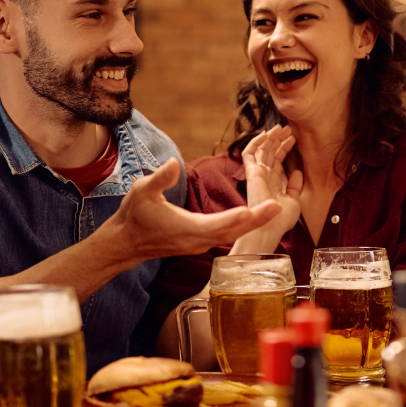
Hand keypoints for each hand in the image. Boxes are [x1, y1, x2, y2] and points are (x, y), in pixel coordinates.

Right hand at [106, 157, 281, 260]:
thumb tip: (173, 162)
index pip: (217, 224)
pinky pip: (226, 236)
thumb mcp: (142, 192)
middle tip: (279, 206)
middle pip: (233, 231)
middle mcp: (198, 240)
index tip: (253, 209)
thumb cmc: (134, 216)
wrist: (126, 242)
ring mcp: (200, 244)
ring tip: (275, 209)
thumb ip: (159, 178)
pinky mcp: (200, 243)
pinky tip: (255, 216)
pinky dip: (242, 226)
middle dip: (257, 220)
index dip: (236, 217)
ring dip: (254, 223)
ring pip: (232, 235)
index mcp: (187, 228)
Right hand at [233, 125, 302, 253]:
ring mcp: (257, 174)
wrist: (270, 227)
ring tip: (281, 127)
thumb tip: (297, 171)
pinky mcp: (252, 173)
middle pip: (270, 152)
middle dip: (278, 139)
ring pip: (261, 149)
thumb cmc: (280, 219)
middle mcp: (264, 176)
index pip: (277, 160)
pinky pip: (249, 153)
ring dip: (271, 137)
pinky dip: (255, 142)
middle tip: (289, 127)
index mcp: (273, 182)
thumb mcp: (294, 200)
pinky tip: (265, 134)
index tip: (294, 138)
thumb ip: (295, 186)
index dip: (284, 147)